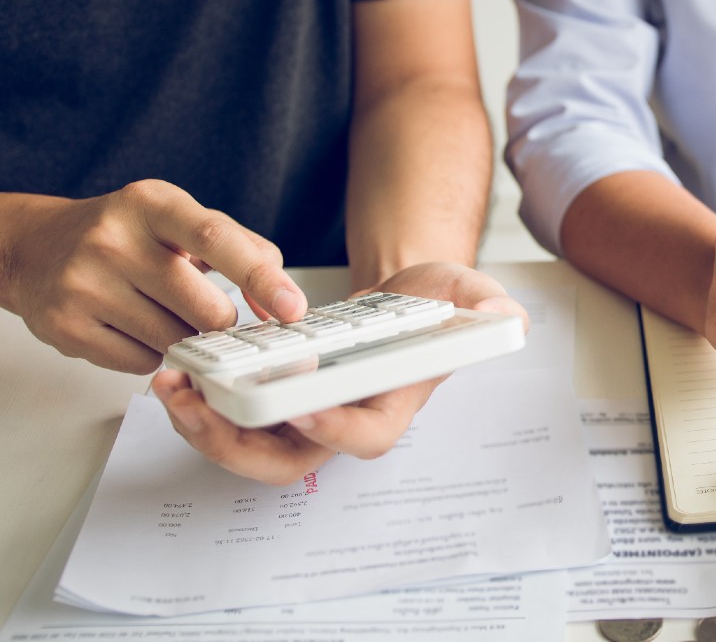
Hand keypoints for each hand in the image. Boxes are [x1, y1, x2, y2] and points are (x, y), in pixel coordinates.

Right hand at [0, 180, 304, 373]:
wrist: (38, 248)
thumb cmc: (129, 234)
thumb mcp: (185, 221)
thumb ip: (247, 251)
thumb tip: (279, 304)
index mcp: (152, 204)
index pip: (216, 239)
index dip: (260, 278)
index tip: (293, 308)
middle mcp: (113, 239)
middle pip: (203, 307)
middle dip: (221, 322)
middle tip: (210, 313)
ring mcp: (84, 284)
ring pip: (174, 340)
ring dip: (184, 338)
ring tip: (161, 311)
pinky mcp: (66, 326)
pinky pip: (140, 362)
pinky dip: (150, 353)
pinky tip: (132, 326)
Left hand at [153, 261, 528, 484]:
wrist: (403, 297)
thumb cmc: (433, 303)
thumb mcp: (464, 290)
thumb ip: (484, 303)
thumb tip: (505, 314)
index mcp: (391, 403)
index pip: (364, 437)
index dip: (333, 429)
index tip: (301, 406)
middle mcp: (343, 419)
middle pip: (289, 462)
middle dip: (238, 444)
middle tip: (202, 407)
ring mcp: (305, 413)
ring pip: (249, 448)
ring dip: (205, 427)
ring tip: (172, 388)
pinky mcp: (275, 395)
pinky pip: (233, 415)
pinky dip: (201, 401)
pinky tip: (177, 370)